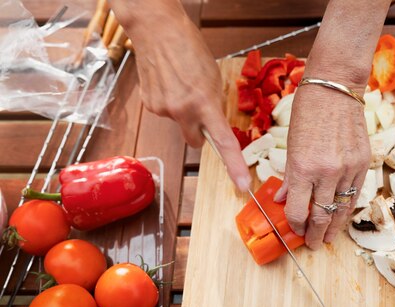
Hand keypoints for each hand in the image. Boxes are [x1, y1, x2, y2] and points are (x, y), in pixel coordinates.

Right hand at [130, 17, 250, 190]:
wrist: (156, 29)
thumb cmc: (188, 47)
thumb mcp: (213, 77)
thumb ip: (214, 104)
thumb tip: (213, 122)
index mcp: (205, 103)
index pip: (223, 142)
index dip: (234, 165)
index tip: (242, 185)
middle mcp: (182, 111)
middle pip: (196, 141)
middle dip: (200, 132)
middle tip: (200, 110)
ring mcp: (163, 110)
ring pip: (180, 125)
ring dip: (183, 112)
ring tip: (181, 84)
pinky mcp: (150, 107)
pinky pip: (166, 114)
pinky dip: (170, 103)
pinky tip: (169, 84)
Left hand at [275, 86, 370, 249]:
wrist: (335, 88)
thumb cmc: (308, 111)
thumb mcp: (291, 144)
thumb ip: (290, 176)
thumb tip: (283, 198)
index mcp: (303, 168)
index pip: (299, 210)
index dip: (296, 226)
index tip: (295, 230)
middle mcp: (327, 172)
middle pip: (322, 216)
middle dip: (316, 234)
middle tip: (313, 244)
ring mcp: (348, 169)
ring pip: (342, 209)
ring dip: (334, 227)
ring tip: (328, 237)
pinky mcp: (363, 163)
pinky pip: (356, 194)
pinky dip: (348, 207)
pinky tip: (342, 215)